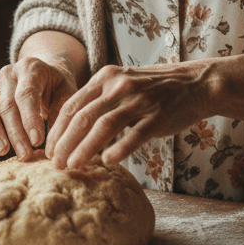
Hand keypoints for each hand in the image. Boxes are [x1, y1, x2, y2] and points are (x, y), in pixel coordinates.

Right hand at [0, 57, 78, 159]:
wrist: (47, 75)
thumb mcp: (67, 93)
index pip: (26, 94)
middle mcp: (10, 74)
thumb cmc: (58, 88)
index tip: (37, 141)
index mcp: (31, 68)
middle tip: (25, 155)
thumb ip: (62, 113)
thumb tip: (55, 144)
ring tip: (3, 151)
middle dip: (16, 132)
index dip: (30, 118)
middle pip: (7, 105)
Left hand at [45, 60, 215, 169]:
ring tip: (72, 166)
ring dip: (85, 148)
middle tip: (54, 164)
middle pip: (83, 116)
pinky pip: (135, 134)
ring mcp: (139, 100)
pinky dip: (120, 148)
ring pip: (104, 126)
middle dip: (65, 142)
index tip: (48, 150)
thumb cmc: (153, 90)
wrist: (195, 84)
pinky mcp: (158, 115)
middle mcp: (118, 86)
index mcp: (105, 77)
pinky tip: (108, 161)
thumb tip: (72, 130)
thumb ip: (99, 100)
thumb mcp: (122, 84)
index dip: (57, 130)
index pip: (72, 105)